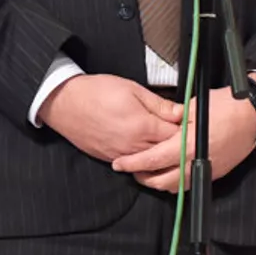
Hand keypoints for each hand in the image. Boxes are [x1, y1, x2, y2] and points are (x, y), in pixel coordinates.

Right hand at [36, 74, 183, 162]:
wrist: (64, 103)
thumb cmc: (96, 92)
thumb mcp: (133, 90)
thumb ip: (159, 104)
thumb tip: (181, 112)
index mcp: (143, 127)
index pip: (177, 137)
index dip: (186, 132)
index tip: (191, 126)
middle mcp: (133, 146)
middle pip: (166, 154)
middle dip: (176, 146)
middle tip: (182, 135)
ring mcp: (121, 155)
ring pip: (150, 162)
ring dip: (159, 155)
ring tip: (164, 143)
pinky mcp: (109, 159)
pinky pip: (133, 164)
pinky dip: (142, 159)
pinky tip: (144, 148)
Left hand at [111, 87, 255, 191]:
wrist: (254, 115)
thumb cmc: (226, 106)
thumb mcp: (193, 106)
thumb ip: (173, 118)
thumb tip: (159, 122)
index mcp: (186, 145)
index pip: (152, 160)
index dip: (133, 163)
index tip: (119, 164)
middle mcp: (195, 162)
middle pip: (161, 181)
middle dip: (143, 178)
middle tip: (130, 169)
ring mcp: (207, 169)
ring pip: (176, 186)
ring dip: (159, 182)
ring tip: (147, 172)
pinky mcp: (216, 172)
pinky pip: (190, 182)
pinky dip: (176, 181)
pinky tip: (169, 172)